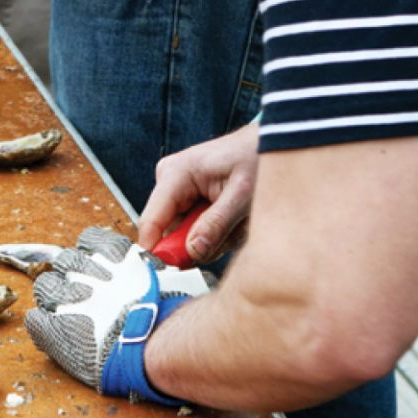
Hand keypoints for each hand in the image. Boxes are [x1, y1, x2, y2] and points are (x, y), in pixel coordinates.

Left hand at [24, 226, 209, 402]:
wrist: (154, 340)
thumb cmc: (167, 309)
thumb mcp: (165, 276)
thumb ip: (150, 267)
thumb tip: (155, 267)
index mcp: (109, 251)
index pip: (87, 241)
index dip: (93, 257)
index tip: (100, 272)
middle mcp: (84, 267)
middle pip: (64, 261)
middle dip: (72, 275)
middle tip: (85, 296)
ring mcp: (65, 297)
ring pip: (45, 287)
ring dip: (55, 298)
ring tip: (71, 314)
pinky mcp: (52, 328)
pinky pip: (36, 320)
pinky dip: (43, 324)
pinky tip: (55, 331)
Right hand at [138, 122, 259, 264]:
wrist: (266, 144)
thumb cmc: (255, 159)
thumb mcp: (242, 194)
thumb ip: (217, 224)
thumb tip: (192, 251)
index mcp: (175, 173)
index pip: (151, 222)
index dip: (159, 252)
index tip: (177, 273)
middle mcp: (169, 181)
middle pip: (169, 235)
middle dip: (200, 244)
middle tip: (230, 233)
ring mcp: (177, 191)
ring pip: (184, 236)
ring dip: (212, 238)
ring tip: (236, 220)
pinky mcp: (188, 200)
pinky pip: (194, 230)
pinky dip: (215, 233)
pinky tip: (232, 219)